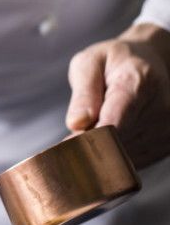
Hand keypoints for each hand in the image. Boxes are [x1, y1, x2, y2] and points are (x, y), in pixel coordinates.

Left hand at [66, 23, 169, 167]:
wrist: (151, 61)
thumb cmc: (114, 61)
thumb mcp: (89, 63)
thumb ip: (83, 92)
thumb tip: (76, 123)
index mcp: (137, 82)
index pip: (113, 122)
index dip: (86, 140)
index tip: (65, 149)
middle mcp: (160, 108)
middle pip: (117, 144)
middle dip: (88, 148)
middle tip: (67, 146)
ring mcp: (167, 129)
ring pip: (124, 158)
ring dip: (101, 154)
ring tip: (89, 136)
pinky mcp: (166, 145)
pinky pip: (134, 162)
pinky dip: (115, 158)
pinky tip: (106, 141)